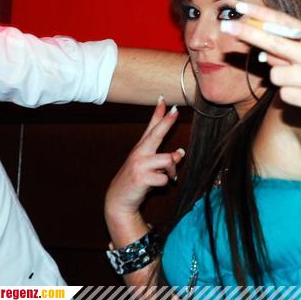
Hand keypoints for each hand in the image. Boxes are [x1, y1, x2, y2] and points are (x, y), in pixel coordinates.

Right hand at [104, 97, 184, 219]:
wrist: (119, 199)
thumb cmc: (138, 180)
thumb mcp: (149, 166)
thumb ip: (165, 158)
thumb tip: (181, 153)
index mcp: (141, 148)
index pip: (151, 127)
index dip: (157, 113)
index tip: (163, 99)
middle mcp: (139, 153)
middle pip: (156, 134)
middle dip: (167, 122)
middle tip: (175, 111)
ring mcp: (139, 165)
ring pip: (168, 160)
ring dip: (172, 170)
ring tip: (169, 176)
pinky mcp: (141, 178)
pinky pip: (164, 177)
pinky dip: (165, 182)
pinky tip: (156, 185)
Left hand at [221, 2, 300, 122]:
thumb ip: (300, 46)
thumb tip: (265, 53)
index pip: (284, 23)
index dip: (260, 14)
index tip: (239, 6)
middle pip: (272, 44)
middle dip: (247, 34)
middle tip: (226, 27)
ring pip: (276, 75)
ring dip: (282, 76)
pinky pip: (285, 95)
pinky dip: (292, 94)